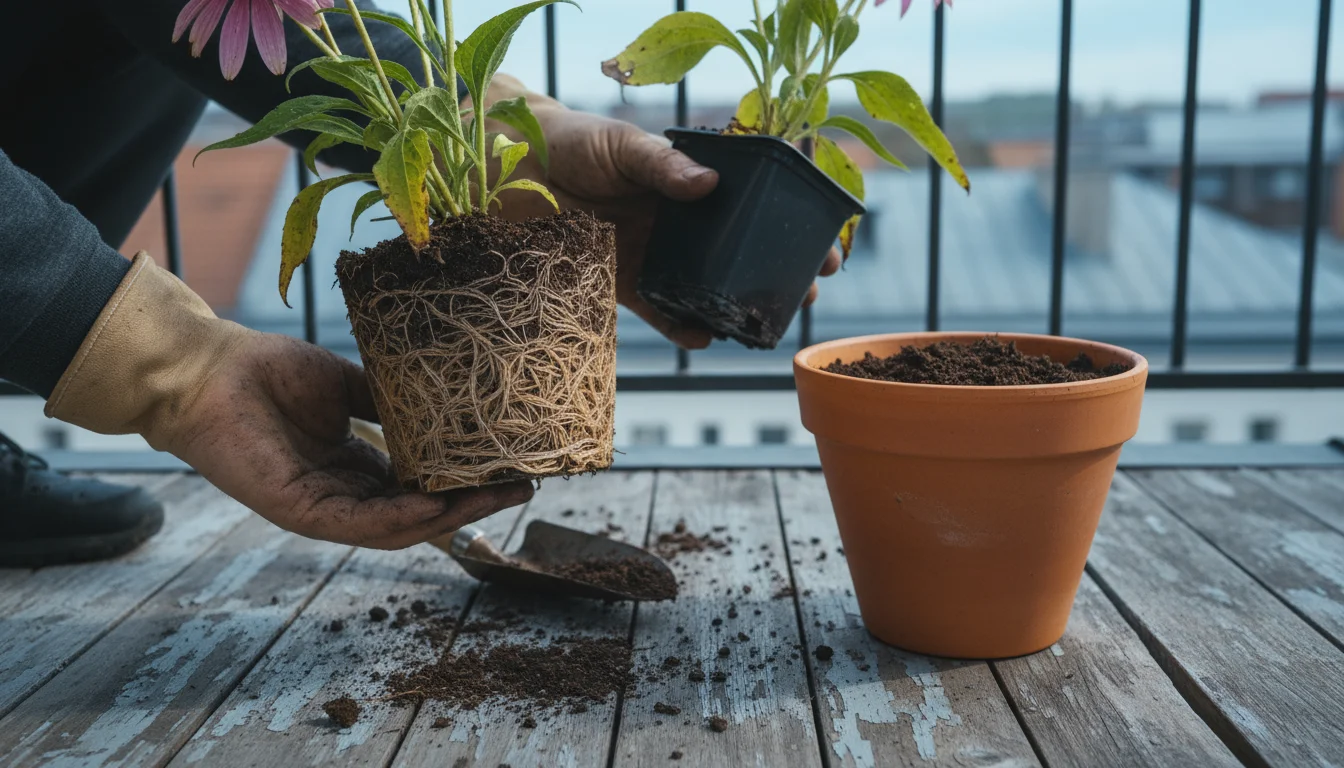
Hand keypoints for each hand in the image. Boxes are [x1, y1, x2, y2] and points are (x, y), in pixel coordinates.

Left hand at [166, 332, 532, 548]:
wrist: (206, 369)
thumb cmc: (267, 372)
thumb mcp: (345, 384)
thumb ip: (389, 400)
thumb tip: (445, 395)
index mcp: (355, 467)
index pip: (421, 486)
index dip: (466, 483)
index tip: (511, 468)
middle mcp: (342, 494)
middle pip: (419, 514)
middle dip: (472, 506)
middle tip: (521, 490)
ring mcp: (321, 507)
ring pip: (397, 527)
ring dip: (449, 516)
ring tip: (494, 498)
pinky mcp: (297, 509)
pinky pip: (358, 524)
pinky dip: (400, 518)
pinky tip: (437, 503)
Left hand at [481, 77, 842, 348]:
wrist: (507, 169)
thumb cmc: (569, 143)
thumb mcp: (622, 145)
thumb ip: (662, 165)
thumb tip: (707, 186)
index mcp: (689, 184)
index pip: (752, 206)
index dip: (790, 225)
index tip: (826, 245)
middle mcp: (679, 223)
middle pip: (739, 253)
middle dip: (777, 275)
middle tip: (807, 293)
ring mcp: (654, 255)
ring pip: (707, 287)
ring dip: (736, 307)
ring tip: (764, 323)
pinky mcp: (621, 283)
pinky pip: (659, 312)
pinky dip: (681, 327)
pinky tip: (701, 337)